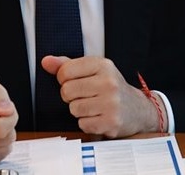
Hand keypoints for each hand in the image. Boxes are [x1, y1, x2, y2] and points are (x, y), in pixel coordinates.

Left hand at [41, 55, 163, 137]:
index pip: (65, 71)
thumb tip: (46, 61)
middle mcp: (108, 82)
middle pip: (66, 91)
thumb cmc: (111, 88)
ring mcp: (111, 103)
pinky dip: (87, 123)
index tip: (75, 81)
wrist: (138, 109)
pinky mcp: (111, 122)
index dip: (64, 79)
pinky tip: (98, 117)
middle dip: (71, 96)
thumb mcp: (93, 70)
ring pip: (73, 108)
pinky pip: (82, 124)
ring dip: (79, 110)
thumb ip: (67, 65)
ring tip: (93, 106)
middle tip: (85, 96)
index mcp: (102, 65)